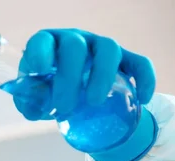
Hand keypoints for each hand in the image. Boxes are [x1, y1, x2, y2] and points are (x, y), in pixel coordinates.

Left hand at [15, 29, 155, 120]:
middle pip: (75, 47)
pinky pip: (139, 62)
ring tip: (94, 103)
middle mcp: (74, 40)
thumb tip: (35, 107)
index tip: (40, 71)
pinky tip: (142, 99)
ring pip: (108, 49)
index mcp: (48, 46)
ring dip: (102, 76)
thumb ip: (30, 102)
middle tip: (64, 107)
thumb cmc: (48, 91)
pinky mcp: (123, 58)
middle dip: (69, 77)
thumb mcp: (34, 98)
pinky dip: (144, 79)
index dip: (40, 53)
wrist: (72, 91)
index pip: (42, 41)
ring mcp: (99, 47)